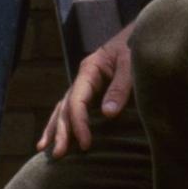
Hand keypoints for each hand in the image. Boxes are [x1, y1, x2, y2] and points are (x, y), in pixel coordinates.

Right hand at [38, 27, 132, 157]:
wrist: (143, 33)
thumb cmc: (137, 46)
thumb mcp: (130, 63)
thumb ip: (121, 86)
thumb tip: (108, 113)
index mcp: (89, 69)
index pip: (77, 100)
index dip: (79, 123)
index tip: (86, 143)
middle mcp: (83, 78)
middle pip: (66, 107)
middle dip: (61, 131)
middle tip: (58, 154)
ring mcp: (86, 84)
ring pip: (64, 108)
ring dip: (56, 128)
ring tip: (44, 149)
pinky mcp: (93, 91)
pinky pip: (73, 108)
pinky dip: (64, 122)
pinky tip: (56, 136)